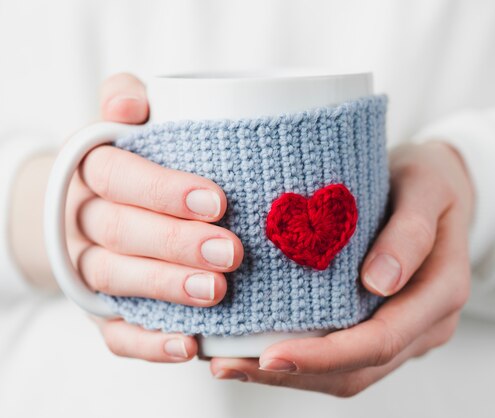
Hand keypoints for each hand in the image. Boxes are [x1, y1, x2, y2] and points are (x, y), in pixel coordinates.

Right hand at [65, 73, 243, 361]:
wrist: (100, 201)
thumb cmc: (139, 154)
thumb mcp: (129, 114)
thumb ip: (127, 95)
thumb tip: (129, 106)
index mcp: (92, 170)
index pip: (116, 176)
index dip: (162, 190)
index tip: (216, 201)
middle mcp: (84, 219)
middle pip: (121, 232)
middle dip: (177, 243)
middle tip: (231, 252)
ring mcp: (90, 267)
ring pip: (116, 280)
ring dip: (166, 289)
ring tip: (216, 292)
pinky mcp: (103, 308)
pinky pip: (115, 332)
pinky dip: (148, 342)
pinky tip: (188, 345)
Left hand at [209, 141, 472, 395]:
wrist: (438, 187)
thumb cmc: (430, 180)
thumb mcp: (426, 186)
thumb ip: (410, 231)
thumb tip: (378, 281)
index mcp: (442, 293)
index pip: (381, 341)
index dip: (326, 356)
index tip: (271, 354)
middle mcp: (427, 324)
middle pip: (359, 370)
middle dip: (296, 373)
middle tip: (232, 364)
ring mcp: (407, 331)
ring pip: (349, 374)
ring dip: (293, 375)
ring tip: (234, 362)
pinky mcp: (384, 324)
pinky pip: (345, 357)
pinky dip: (304, 359)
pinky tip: (260, 347)